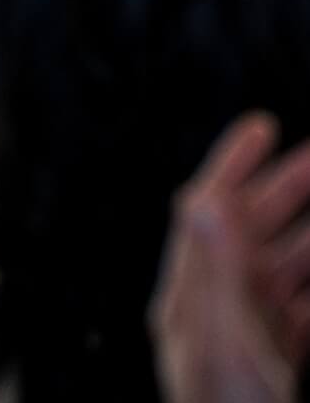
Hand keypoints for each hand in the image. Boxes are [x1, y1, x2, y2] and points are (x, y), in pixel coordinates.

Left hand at [152, 113, 309, 402]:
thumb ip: (216, 271)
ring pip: (282, 270)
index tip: (262, 125)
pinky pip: (301, 314)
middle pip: (249, 233)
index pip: (206, 211)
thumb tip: (201, 197)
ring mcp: (247, 340)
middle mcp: (215, 312)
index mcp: (193, 298)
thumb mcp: (223, 342)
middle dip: (286, 190)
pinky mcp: (276, 368)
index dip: (232, 163)